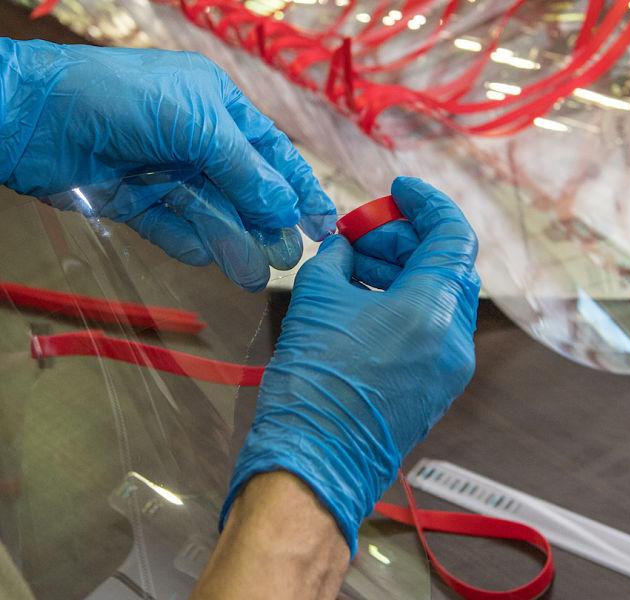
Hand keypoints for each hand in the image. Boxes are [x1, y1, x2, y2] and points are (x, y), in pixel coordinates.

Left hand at [0, 38, 334, 289]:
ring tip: (255, 274)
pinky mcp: (136, 200)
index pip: (272, 153)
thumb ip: (245, 171)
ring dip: (234, 242)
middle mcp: (196, 140)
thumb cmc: (119, 100)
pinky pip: (172, 227)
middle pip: (245, 190)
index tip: (325, 225)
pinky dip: (189, 242)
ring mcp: (165, 171)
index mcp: (217, 107)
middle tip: (289, 257)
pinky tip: (207, 258)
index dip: (300, 188)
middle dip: (268, 224)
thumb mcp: (196, 125)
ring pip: (211, 213)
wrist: (33, 117)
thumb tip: (287, 210)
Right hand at [222, 177, 479, 554]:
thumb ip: (340, 258)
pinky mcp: (436, 389)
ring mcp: (450, 369)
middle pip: (447, 266)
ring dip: (402, 272)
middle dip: (405, 241)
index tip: (398, 190)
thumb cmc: (311, 383)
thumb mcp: (317, 300)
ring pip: (440, 298)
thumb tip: (348, 246)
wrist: (311, 465)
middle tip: (360, 234)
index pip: (452, 236)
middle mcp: (455, 340)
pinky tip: (364, 300)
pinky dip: (405, 305)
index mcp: (434, 311)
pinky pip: (431, 330)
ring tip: (353, 266)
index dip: (427, 204)